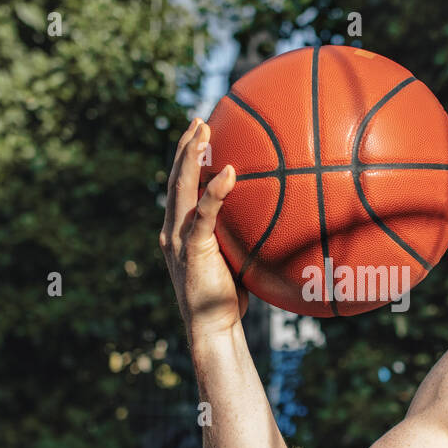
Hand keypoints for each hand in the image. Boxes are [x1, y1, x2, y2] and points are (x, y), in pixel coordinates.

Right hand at [159, 118, 247, 339]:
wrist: (213, 328)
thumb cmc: (229, 300)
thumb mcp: (236, 259)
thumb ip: (243, 236)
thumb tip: (275, 217)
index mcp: (179, 230)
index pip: (180, 187)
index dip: (186, 158)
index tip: (199, 133)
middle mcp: (172, 230)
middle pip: (175, 179)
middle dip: (184, 147)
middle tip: (198, 120)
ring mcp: (177, 238)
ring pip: (181, 188)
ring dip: (190, 157)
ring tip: (202, 132)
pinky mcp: (191, 248)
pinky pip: (204, 214)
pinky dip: (216, 191)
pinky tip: (230, 172)